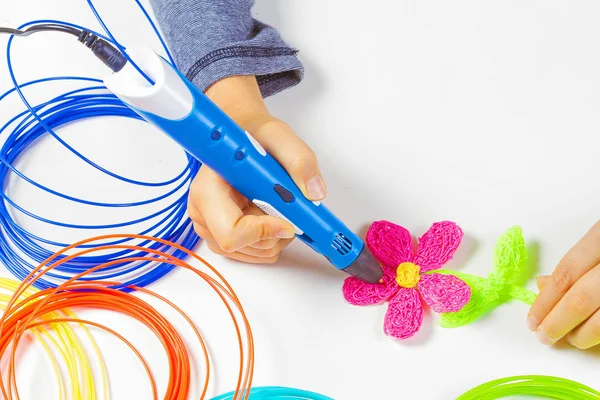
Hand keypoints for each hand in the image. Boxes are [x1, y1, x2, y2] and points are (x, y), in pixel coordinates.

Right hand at [188, 75, 326, 262]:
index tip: (287, 220)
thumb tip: (315, 193)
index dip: (263, 231)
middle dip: (275, 231)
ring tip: (277, 205)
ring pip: (253, 253)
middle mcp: (202, 213)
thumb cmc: (253, 137)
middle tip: (285, 203)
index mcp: (208, 189)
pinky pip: (254, 254)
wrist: (241, 142)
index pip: (230, 233)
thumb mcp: (279, 136)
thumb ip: (299, 161)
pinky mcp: (221, 237)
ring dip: (276, 235)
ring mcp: (210, 229)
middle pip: (245, 246)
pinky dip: (271, 239)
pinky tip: (272, 215)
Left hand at [528, 222, 599, 348]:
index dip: (545, 301)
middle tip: (544, 337)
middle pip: (581, 299)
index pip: (566, 273)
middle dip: (558, 322)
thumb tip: (543, 285)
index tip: (532, 320)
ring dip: (582, 335)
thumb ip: (577, 264)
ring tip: (569, 339)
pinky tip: (593, 338)